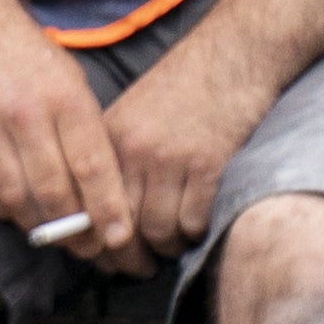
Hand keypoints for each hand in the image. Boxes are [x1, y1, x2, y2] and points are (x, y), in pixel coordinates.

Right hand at [0, 19, 139, 270]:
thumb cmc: (34, 65)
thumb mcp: (75, 88)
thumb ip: (89, 138)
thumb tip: (106, 201)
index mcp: (65, 99)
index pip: (92, 167)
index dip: (108, 209)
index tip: (120, 239)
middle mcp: (24, 112)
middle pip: (53, 191)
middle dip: (75, 230)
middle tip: (87, 248)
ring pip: (15, 197)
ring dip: (38, 225)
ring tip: (53, 233)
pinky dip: (0, 208)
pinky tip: (15, 207)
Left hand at [98, 41, 276, 263]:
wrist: (234, 55)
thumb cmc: (188, 88)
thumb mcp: (136, 114)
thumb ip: (120, 156)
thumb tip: (109, 210)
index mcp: (109, 138)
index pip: (90, 205)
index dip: (95, 241)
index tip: (103, 259)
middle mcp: (133, 151)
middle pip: (121, 226)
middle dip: (129, 256)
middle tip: (140, 269)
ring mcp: (170, 159)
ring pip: (159, 230)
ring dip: (168, 247)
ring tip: (174, 248)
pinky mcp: (209, 165)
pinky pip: (195, 221)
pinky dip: (197, 234)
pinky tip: (200, 229)